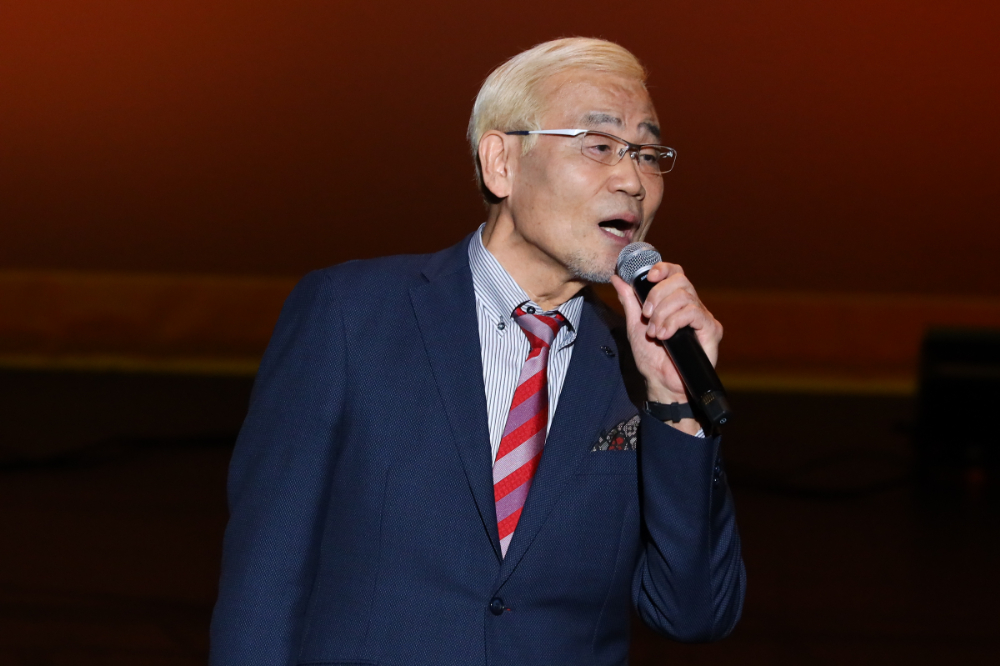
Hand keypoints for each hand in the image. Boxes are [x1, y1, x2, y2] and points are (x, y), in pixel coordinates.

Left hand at [610, 262, 722, 405]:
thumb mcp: (635, 325)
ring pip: (685, 296)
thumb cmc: (650, 358)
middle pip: (679, 280)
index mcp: (675, 302)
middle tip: (647, 317)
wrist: (661, 383)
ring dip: (663, 314)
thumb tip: (618, 278)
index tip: (648, 277)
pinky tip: (666, 336)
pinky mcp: (711, 329)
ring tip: (655, 333)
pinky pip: (693, 312)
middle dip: (657, 296)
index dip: (663, 269)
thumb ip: (629, 300)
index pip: (675, 273)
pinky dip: (674, 322)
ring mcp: (702, 317)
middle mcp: (692, 306)